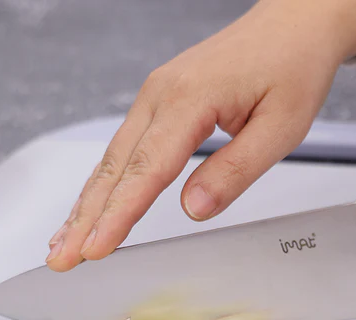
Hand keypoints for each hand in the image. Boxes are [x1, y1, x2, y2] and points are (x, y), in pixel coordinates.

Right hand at [47, 0, 355, 270]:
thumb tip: (194, 210)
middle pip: (116, 166)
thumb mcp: (282, 127)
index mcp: (191, 98)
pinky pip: (123, 146)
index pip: (148, 169)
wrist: (293, 23)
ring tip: (63, 243)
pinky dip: (104, 181)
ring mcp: (155, 94)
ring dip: (86, 203)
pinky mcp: (159, 100)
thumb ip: (235, 170)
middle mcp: (162, 93)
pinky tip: (91, 205)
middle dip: (86, 218)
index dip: (119, 214)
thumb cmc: (291, 68)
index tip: (96, 248)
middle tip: (61, 259)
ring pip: (112, 158)